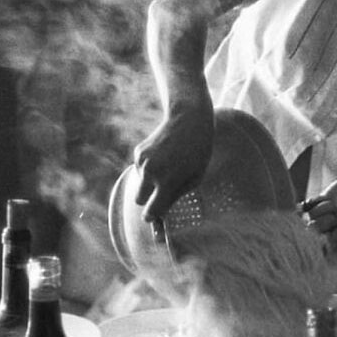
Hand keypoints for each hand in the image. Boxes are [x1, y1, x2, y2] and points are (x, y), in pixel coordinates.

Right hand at [133, 100, 213, 221]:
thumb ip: (176, 196)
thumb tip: (162, 212)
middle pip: (139, 200)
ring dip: (149, 182)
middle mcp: (150, 173)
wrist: (188, 119)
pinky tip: (163, 155)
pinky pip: (140, 169)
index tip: (157, 217)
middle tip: (162, 192)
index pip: (150, 212)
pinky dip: (148, 168)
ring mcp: (142, 162)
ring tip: (169, 167)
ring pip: (139, 183)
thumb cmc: (198, 152)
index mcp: (166, 183)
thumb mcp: (195, 178)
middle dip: (148, 199)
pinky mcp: (138, 152)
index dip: (153, 217)